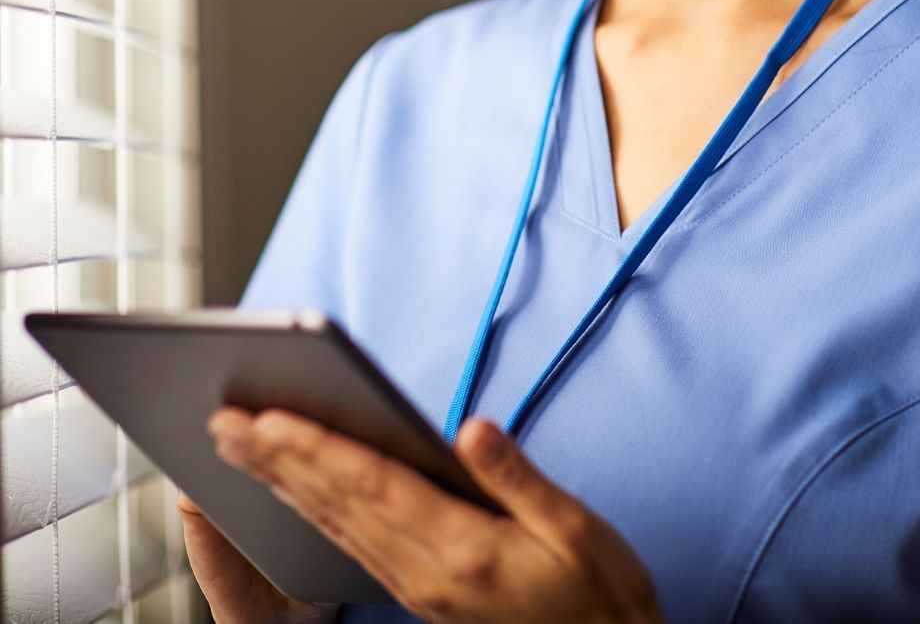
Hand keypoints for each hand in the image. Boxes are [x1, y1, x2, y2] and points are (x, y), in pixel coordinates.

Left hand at [205, 405, 664, 622]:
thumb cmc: (600, 596)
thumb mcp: (578, 530)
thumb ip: (518, 478)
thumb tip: (470, 429)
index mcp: (463, 548)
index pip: (373, 486)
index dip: (316, 448)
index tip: (268, 417)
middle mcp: (428, 572)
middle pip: (336, 504)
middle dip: (275, 460)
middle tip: (224, 422)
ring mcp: (419, 588)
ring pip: (335, 527)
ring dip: (282, 484)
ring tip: (240, 448)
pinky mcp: (421, 595)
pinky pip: (351, 547)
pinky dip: (312, 513)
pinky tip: (292, 492)